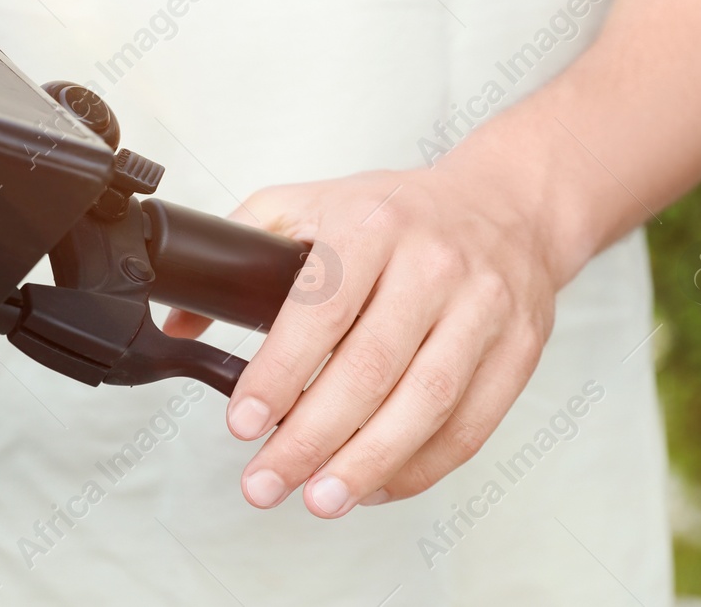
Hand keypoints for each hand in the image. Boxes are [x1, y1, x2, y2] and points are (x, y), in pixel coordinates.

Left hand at [168, 149, 571, 517]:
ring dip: (368, 462)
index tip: (244, 421)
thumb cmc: (400, 213)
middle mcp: (433, 266)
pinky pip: (470, 425)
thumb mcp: (312, 202)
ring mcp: (483, 310)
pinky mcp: (518, 352)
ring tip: (320, 497)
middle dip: (312, 437)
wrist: (508, 206)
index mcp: (373, 227)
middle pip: (371, 367)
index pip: (322, 308)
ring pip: (426, 403)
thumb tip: (183, 316)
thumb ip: (242, 247)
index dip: (280, 372)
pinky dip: (420, 466)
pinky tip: (375, 483)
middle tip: (266, 479)